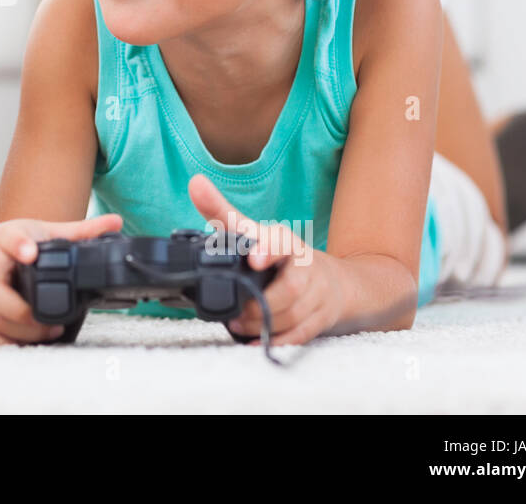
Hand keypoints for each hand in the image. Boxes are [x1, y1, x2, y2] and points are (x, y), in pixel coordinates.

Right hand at [0, 213, 122, 343]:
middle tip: (55, 323)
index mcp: (4, 241)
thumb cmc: (7, 244)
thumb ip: (78, 231)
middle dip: (28, 315)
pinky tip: (28, 340)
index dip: (19, 245)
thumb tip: (116, 223)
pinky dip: (9, 343)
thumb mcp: (39, 231)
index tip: (30, 251)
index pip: (9, 240)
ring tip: (49, 332)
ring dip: (24, 333)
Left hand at [188, 173, 343, 346]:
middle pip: (290, 289)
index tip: (254, 258)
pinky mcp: (319, 319)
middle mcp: (306, 268)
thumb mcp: (253, 231)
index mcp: (287, 244)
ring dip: (263, 324)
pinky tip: (254, 341)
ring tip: (237, 324)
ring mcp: (316, 296)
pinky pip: (301, 334)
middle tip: (233, 312)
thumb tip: (195, 184)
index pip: (282, 243)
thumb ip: (222, 212)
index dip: (269, 250)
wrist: (330, 280)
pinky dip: (277, 341)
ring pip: (295, 315)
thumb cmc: (281, 254)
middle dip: (260, 304)